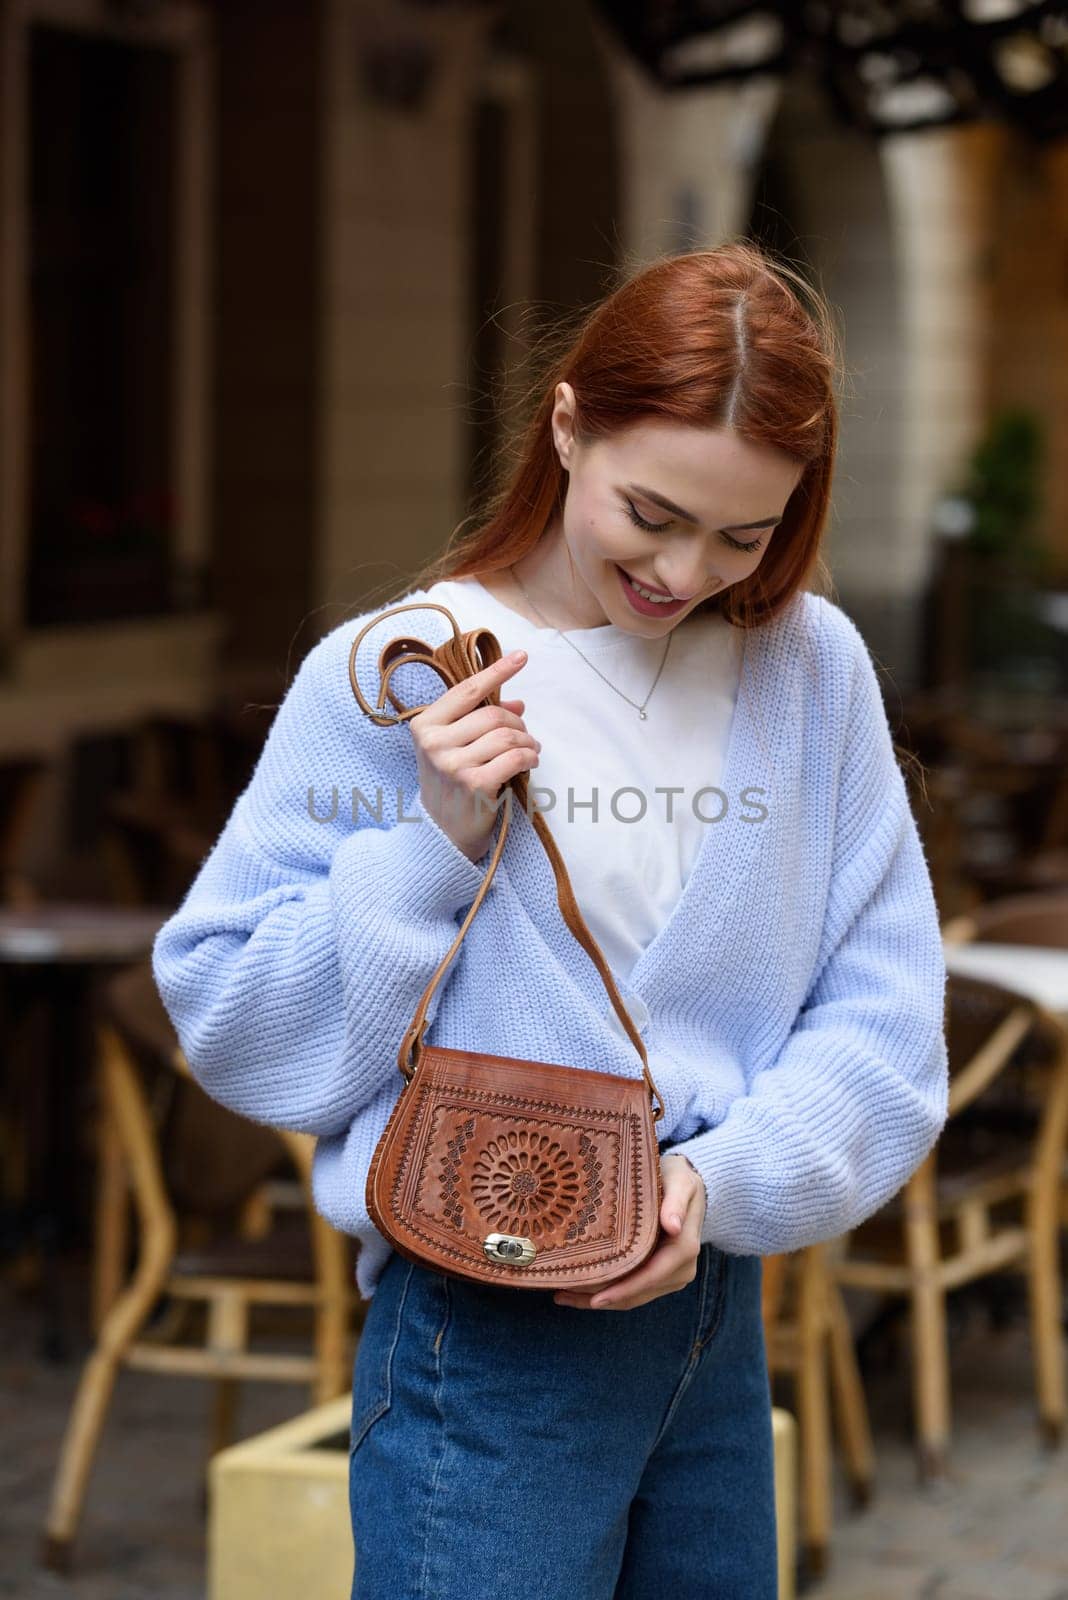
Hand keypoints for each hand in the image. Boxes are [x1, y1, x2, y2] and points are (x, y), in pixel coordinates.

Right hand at [410, 648, 540, 861]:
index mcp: (425, 725)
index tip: (522, 656)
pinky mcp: (473, 784)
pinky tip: (530, 762)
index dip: (497, 671)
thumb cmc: (450, 786)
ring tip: (530, 750)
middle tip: (525, 735)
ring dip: (527, 741)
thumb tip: (518, 701)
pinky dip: (530, 757)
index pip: (467, 690)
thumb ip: (479, 721)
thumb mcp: (453, 749)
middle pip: (493, 714)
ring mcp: (452, 764)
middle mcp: (434, 742)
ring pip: (507, 735)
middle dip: (517, 722)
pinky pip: (515, 757)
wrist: (440, 835)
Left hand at [552, 1152, 706, 1310]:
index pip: (651, 1276)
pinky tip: (579, 1293)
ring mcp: (670, 1277)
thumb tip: (673, 1226)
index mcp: (684, 1249)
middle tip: (564, 1295)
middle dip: (602, 1298)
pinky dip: (607, 1294)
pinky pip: (632, 1292)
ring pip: (632, 1298)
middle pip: (637, 1294)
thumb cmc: (678, 1178)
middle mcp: (680, 1269)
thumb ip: (675, 1202)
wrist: (687, 1186)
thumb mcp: (679, 1181)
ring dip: (599, 1300)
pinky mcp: (659, 1278)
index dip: (624, 1290)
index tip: (595, 1299)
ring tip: (564, 1295)